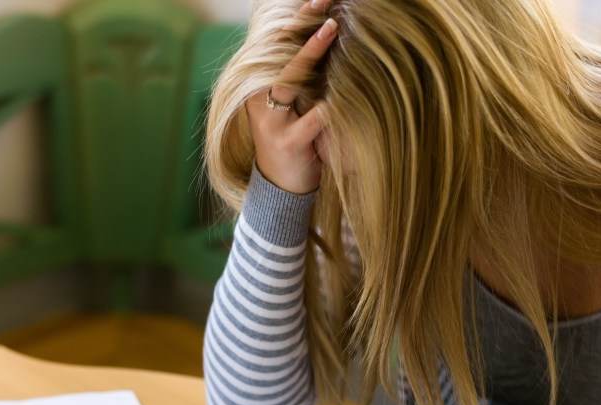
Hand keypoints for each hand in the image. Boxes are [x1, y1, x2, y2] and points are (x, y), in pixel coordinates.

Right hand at [245, 2, 337, 194]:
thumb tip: (329, 36)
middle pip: (278, 51)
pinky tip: (340, 95)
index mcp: (260, 85)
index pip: (277, 43)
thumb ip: (304, 77)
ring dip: (309, 53)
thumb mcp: (296, 104)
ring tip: (332, 29)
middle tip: (325, 2)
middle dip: (301, 23)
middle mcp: (260, 98)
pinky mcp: (287, 143)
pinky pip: (310, 120)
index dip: (297, 18)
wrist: (282, 189)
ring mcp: (270, 121)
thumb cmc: (297, 140)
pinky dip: (327, 108)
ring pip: (288, 79)